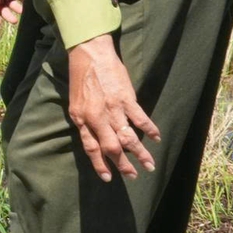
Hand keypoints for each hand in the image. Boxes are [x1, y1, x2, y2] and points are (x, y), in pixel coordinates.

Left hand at [65, 35, 158, 181]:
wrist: (89, 54)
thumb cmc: (81, 78)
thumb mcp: (75, 103)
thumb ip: (84, 122)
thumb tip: (95, 140)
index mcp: (81, 119)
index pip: (91, 149)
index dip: (100, 165)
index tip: (108, 178)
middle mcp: (96, 117)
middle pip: (112, 148)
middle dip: (123, 165)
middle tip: (134, 176)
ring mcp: (113, 109)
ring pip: (128, 137)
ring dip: (140, 153)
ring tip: (150, 165)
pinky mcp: (126, 98)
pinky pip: (140, 119)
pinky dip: (150, 130)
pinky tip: (157, 138)